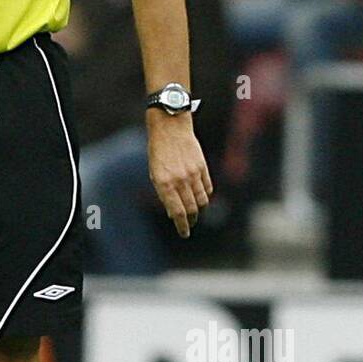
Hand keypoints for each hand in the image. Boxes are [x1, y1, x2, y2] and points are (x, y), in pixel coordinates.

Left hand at [146, 111, 212, 237]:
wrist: (170, 127)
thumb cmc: (158, 151)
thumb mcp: (155, 173)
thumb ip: (164, 193)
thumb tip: (173, 212)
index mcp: (164, 183)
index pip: (177, 212)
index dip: (181, 226)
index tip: (184, 233)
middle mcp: (180, 180)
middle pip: (191, 209)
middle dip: (190, 220)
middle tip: (189, 224)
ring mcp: (192, 174)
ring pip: (201, 200)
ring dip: (199, 209)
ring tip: (195, 213)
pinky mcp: (202, 167)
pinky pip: (207, 188)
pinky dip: (205, 196)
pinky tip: (201, 198)